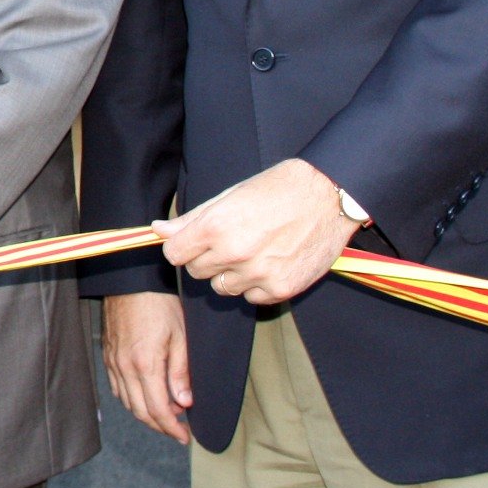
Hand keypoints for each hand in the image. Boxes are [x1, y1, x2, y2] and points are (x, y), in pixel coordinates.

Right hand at [102, 291, 192, 442]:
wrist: (130, 281)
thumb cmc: (159, 304)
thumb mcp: (180, 337)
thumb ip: (181, 373)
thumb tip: (185, 403)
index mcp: (145, 365)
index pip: (158, 410)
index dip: (172, 429)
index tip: (185, 436)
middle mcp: (124, 368)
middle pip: (140, 412)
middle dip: (160, 426)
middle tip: (178, 430)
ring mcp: (113, 363)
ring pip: (128, 403)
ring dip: (147, 414)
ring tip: (167, 413)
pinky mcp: (108, 356)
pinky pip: (118, 389)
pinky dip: (132, 400)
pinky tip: (146, 396)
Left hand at [154, 157, 357, 306]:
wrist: (329, 195)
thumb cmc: (278, 189)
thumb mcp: (229, 196)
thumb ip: (192, 219)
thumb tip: (158, 230)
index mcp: (215, 227)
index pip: (174, 254)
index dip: (182, 247)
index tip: (193, 242)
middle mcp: (234, 253)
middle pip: (197, 272)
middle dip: (207, 259)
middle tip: (232, 240)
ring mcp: (258, 274)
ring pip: (223, 287)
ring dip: (232, 274)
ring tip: (255, 250)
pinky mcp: (281, 289)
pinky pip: (252, 298)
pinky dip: (257, 285)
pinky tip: (272, 262)